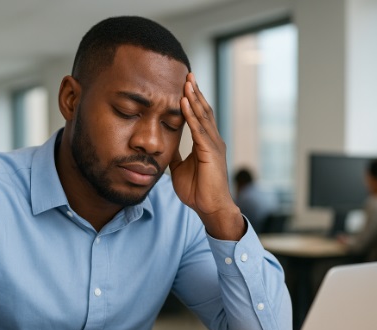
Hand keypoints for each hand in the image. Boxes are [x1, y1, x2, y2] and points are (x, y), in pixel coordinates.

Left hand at [169, 73, 244, 239]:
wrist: (210, 208)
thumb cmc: (198, 191)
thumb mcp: (180, 168)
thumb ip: (174, 154)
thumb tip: (163, 145)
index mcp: (206, 142)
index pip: (198, 116)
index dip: (191, 100)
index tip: (184, 84)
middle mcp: (212, 140)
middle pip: (203, 110)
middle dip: (194, 92)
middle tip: (187, 73)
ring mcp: (213, 145)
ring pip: (202, 116)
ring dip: (193, 98)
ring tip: (187, 81)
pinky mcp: (211, 152)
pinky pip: (199, 130)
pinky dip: (191, 115)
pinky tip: (184, 102)